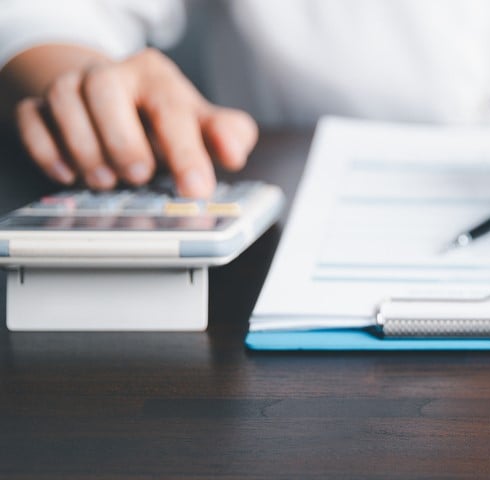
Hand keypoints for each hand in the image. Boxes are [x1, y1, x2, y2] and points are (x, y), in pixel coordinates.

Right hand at [10, 47, 256, 197]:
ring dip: (84, 147)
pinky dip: (45, 149)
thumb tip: (233, 151)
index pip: (171, 108)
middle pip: (106, 90)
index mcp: (156, 76)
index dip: (185, 151)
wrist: (116, 99)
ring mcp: (71, 86)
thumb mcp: (202, 123)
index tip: (196, 189)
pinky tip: (67, 175)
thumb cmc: (163, 118)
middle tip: (139, 177)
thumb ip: (228, 134)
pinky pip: (31, 118)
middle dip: (123, 140)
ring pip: (63, 100)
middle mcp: (112, 74)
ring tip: (106, 181)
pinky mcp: (39, 105)